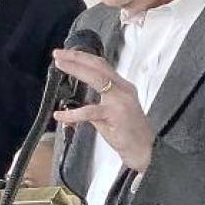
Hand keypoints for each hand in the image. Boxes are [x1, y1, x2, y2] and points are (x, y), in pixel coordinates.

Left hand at [52, 49, 154, 172]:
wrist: (145, 150)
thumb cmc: (129, 133)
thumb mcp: (113, 112)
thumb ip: (97, 104)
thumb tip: (75, 107)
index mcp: (122, 86)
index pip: (101, 66)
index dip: (83, 57)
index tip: (66, 54)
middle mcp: (123, 89)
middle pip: (99, 66)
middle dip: (78, 57)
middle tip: (59, 54)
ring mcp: (120, 101)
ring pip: (97, 79)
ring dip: (76, 70)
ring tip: (60, 67)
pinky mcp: (116, 116)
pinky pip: (90, 111)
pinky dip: (73, 113)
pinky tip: (60, 115)